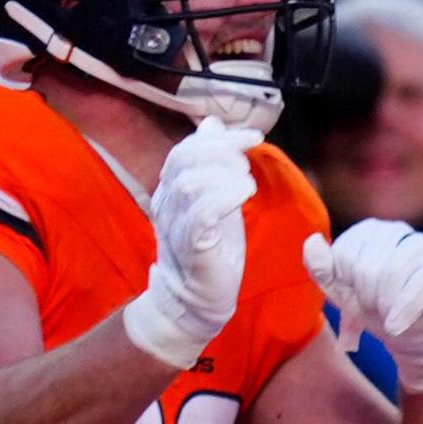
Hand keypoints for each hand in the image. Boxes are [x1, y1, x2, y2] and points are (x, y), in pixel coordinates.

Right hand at [120, 118, 258, 368]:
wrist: (194, 298)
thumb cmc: (209, 246)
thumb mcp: (213, 197)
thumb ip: (211, 163)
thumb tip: (212, 124)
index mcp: (171, 190)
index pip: (186, 149)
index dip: (220, 138)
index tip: (254, 136)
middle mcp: (168, 204)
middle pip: (184, 159)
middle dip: (221, 151)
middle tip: (246, 164)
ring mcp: (177, 226)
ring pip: (191, 183)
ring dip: (224, 174)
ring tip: (246, 182)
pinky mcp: (193, 248)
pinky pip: (202, 215)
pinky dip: (225, 197)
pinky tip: (245, 194)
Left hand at [303, 220, 422, 393]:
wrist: (417, 334)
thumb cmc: (378, 309)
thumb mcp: (343, 293)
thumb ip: (323, 269)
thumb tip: (311, 241)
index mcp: (371, 231)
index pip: (345, 251)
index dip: (345, 282)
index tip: (354, 295)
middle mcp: (400, 231)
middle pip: (368, 264)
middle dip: (365, 296)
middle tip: (372, 309)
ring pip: (393, 274)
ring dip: (385, 305)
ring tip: (387, 315)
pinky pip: (420, 286)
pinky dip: (404, 312)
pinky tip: (397, 327)